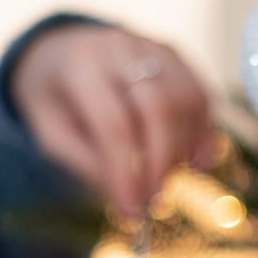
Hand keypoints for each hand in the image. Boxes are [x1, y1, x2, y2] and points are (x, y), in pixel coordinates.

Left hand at [10, 22, 213, 215]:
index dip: (128, 173)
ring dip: (183, 150)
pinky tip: (197, 162)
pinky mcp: (173, 54)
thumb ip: (86, 163)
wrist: (61, 49)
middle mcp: (119, 47)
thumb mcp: (52, 134)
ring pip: (187, 100)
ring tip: (166, 179)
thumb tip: (132, 195)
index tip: (132, 211)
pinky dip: (205, 133)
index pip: (115, 125)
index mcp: (80, 66)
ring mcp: (151, 46)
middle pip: (160, 109)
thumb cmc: (57, 100)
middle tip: (154, 200)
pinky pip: (201, 94)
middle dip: (162, 163)